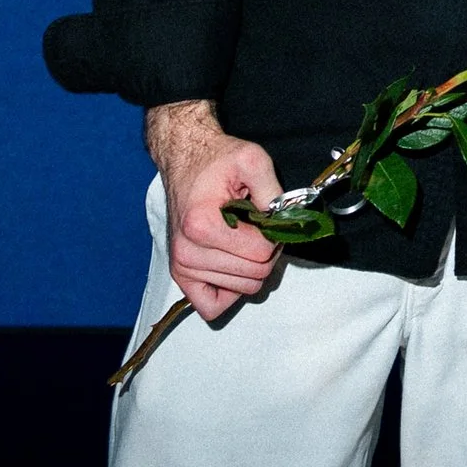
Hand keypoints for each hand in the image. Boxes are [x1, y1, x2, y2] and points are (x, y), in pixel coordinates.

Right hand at [146, 100, 284, 321]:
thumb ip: (273, 190)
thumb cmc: (217, 161)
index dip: (275, 235)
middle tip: (258, 228)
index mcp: (202, 225)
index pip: (262, 253)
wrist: (186, 160)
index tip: (267, 217)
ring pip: (242, 290)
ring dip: (251, 268)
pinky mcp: (181, 275)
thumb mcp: (252, 159)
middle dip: (266, 252)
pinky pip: (212, 306)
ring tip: (242, 238)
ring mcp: (182, 266)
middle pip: (255, 275)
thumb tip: (286, 223)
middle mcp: (188, 251)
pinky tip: (234, 265)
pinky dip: (231, 291)